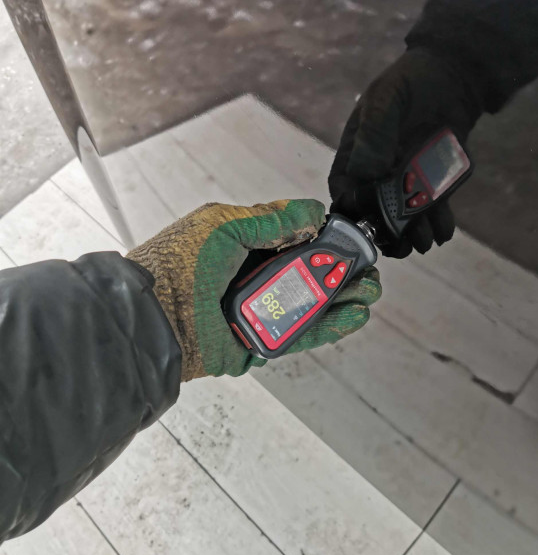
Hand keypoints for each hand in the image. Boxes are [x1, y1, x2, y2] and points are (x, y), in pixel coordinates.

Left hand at [127, 199, 380, 379]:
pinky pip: (300, 333)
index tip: (347, 241)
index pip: (294, 241)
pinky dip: (329, 325)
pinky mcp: (260, 340)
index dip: (323, 241)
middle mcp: (254, 278)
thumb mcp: (224, 225)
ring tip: (367, 291)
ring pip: (309, 304)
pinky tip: (352, 314)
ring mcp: (258, 310)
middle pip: (308, 274)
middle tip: (365, 269)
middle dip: (340, 271)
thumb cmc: (179, 263)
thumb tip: (312, 214)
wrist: (153, 316)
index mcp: (245, 246)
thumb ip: (270, 219)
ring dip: (342, 298)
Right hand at [329, 48, 481, 257]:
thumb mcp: (387, 100)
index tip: (363, 225)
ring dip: (412, 235)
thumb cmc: (411, 83)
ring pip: (403, 218)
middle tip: (399, 244)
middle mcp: (377, 175)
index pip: (344, 190)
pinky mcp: (431, 184)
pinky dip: (438, 225)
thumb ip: (374, 133)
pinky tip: (444, 231)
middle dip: (385, 233)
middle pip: (374, 213)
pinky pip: (431, 210)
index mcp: (356, 156)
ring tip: (424, 241)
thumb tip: (365, 173)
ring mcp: (405, 182)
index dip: (350, 212)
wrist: (454, 78)